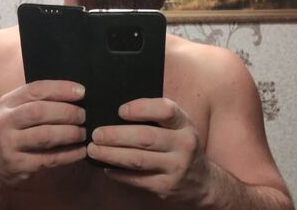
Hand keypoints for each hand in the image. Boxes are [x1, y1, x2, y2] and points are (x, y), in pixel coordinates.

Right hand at [0, 80, 86, 188]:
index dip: (60, 89)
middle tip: (83, 115)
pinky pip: (49, 158)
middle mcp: (5, 121)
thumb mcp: (19, 110)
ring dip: (69, 133)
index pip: (35, 89)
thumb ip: (41, 100)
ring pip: (45, 136)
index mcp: (8, 102)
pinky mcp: (18, 165)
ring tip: (83, 133)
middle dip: (67, 112)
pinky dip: (69, 154)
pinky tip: (81, 150)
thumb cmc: (16, 130)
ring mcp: (9, 144)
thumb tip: (77, 93)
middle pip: (39, 112)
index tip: (82, 92)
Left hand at [87, 98, 209, 202]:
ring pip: (138, 160)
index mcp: (184, 123)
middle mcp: (183, 145)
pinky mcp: (165, 187)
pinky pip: (137, 180)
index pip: (165, 110)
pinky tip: (105, 166)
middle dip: (116, 135)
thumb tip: (118, 110)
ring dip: (111, 154)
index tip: (120, 110)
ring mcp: (175, 168)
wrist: (202, 180)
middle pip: (145, 137)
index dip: (141, 109)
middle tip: (96, 133)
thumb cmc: (180, 143)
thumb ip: (156, 115)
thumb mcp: (177, 125)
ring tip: (93, 149)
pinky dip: (118, 173)